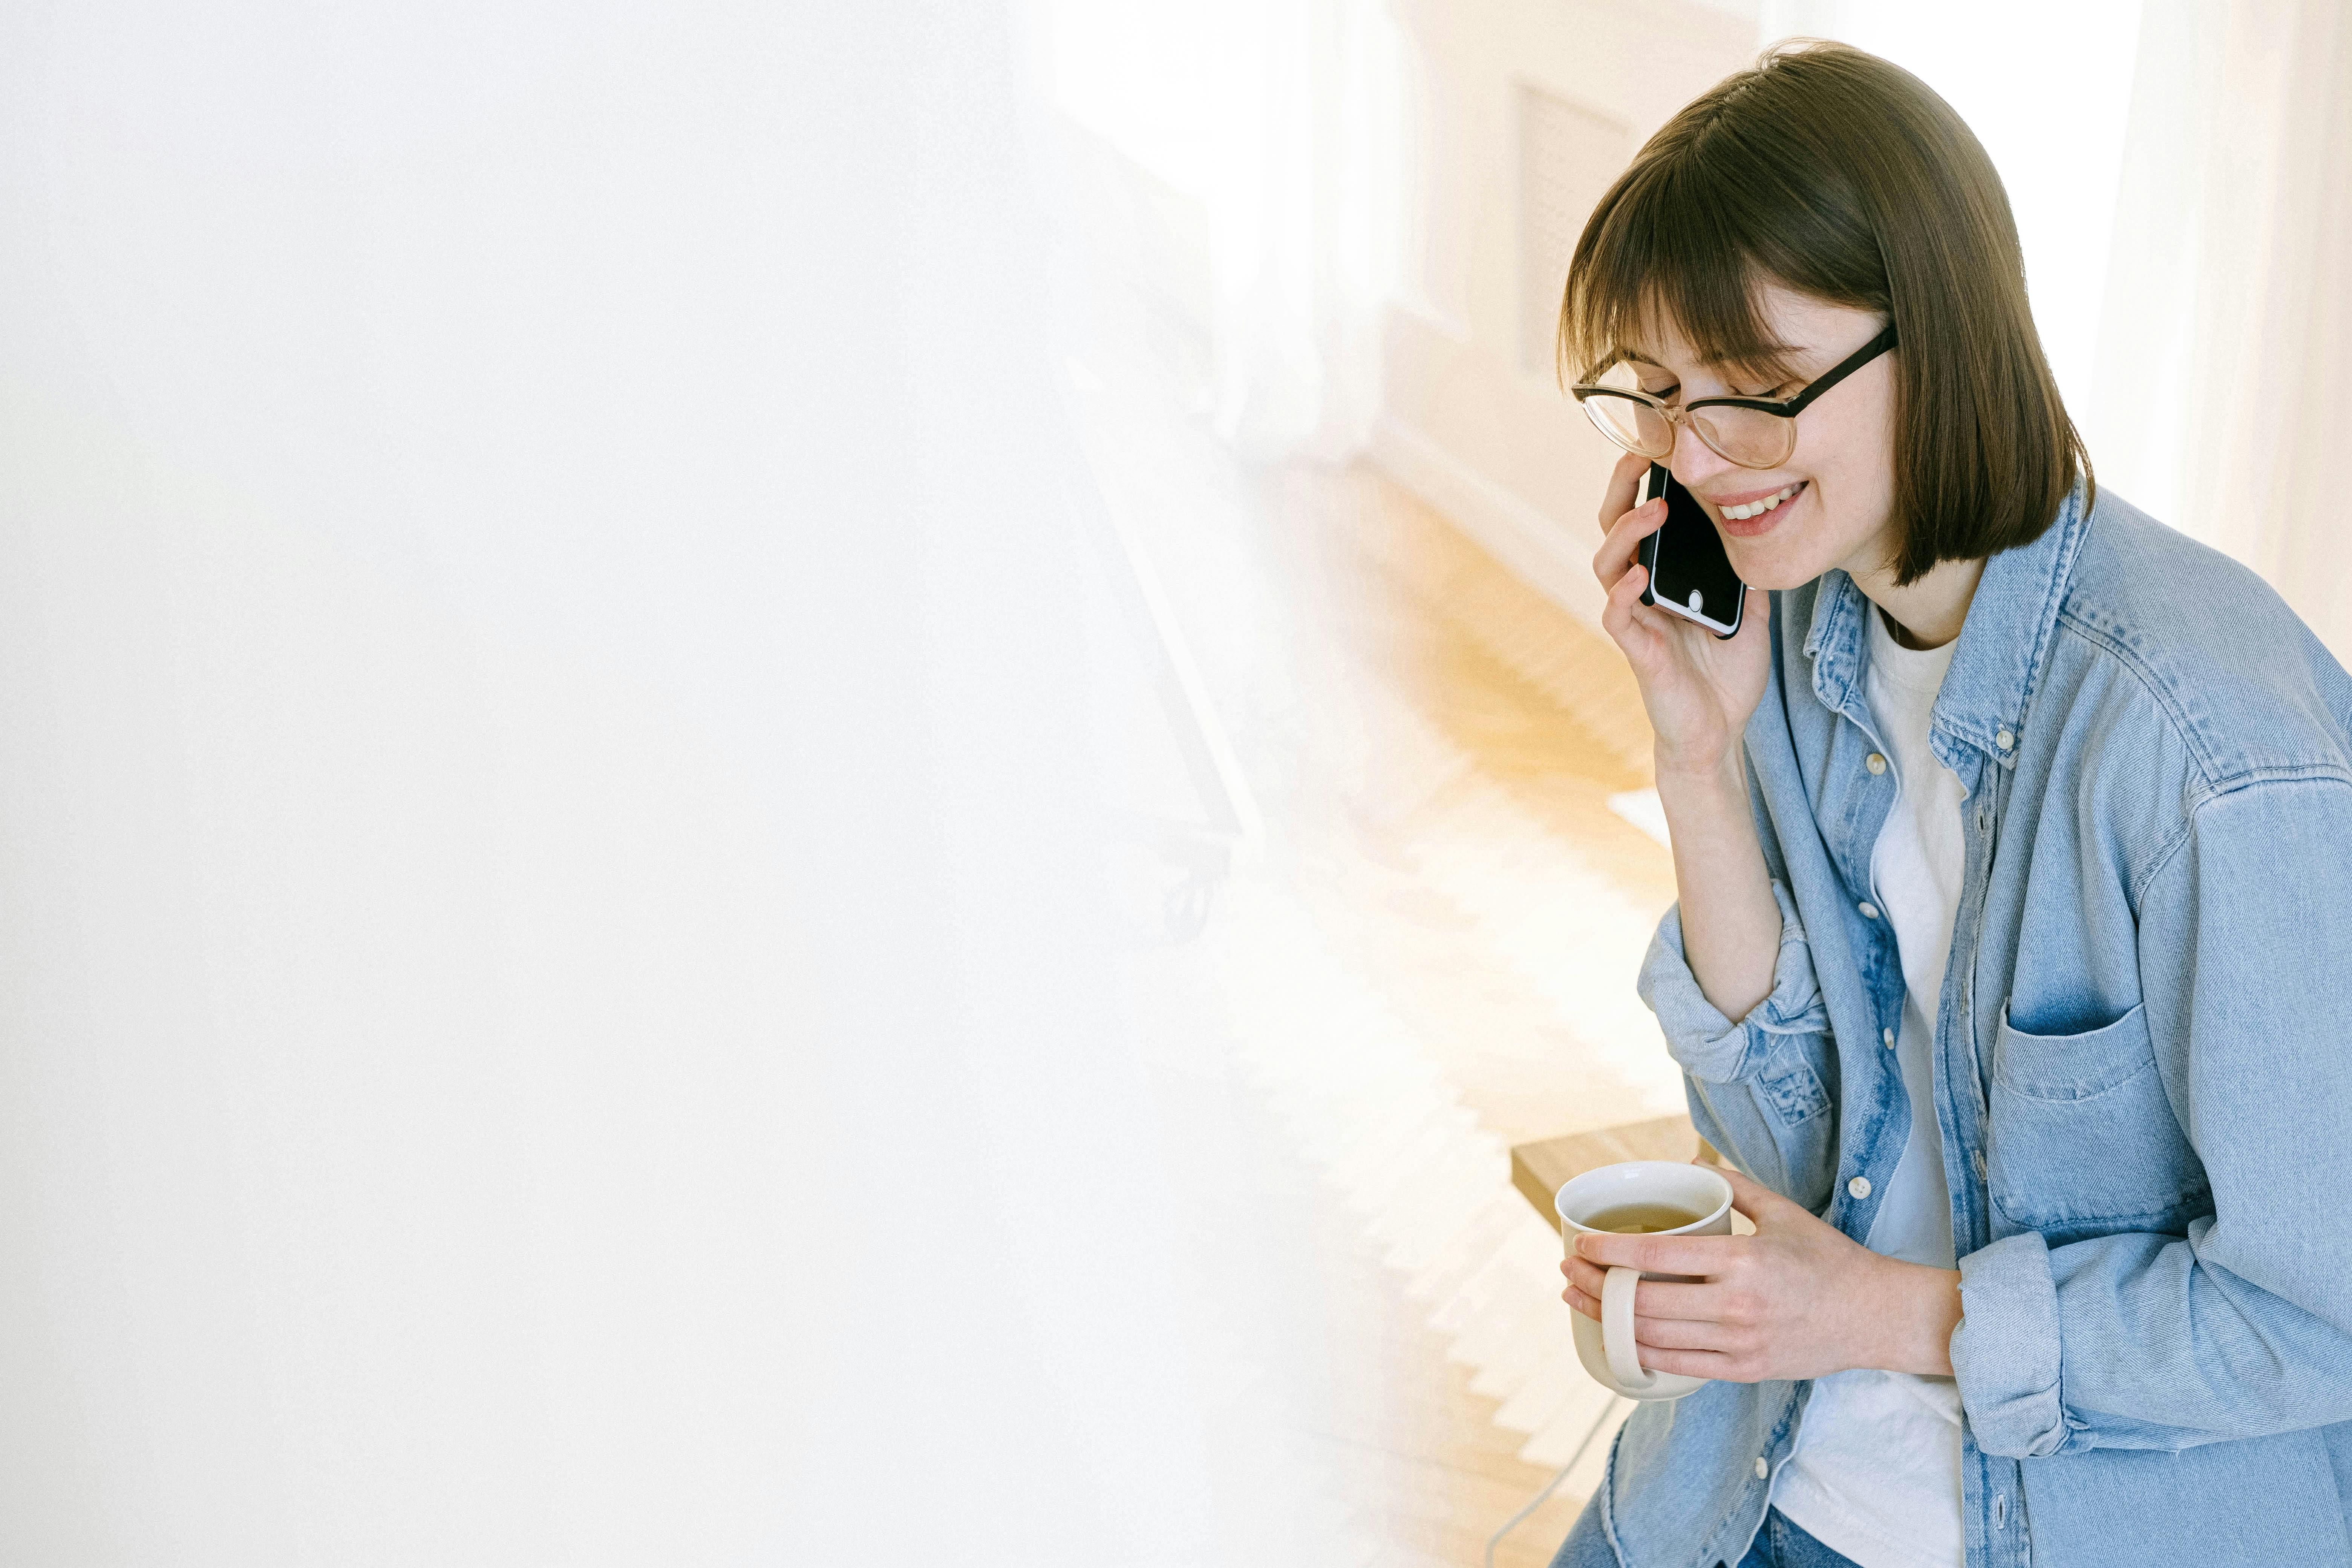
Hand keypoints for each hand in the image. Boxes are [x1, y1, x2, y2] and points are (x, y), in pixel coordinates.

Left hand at [1558, 1162, 1961, 1382]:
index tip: (1581, 1241)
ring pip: (1653, 1337)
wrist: (1874, 1316)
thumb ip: (1735, 1186)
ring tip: (1580, 1298)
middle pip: (1644, 1301)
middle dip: (1595, 1285)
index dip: (1610, 1249)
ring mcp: (1738, 1343)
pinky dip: (1640, 1352)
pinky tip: (1618, 1336)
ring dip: (1607, 1319)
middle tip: (1568, 1268)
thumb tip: (1691, 1165)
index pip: (1657, 1255)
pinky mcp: (1744, 1370)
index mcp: (1742, 1260)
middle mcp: (1736, 1305)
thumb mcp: (1783, 1212)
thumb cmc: (1828, 1259)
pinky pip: (1678, 1366)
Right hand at [1592, 451, 1772, 780]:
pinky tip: (1641, 573)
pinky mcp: (1636, 651)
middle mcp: (1641, 592)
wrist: (1718, 732)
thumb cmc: (1725, 673)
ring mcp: (1635, 619)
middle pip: (1613, 529)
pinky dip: (1625, 592)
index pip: (1642, 519)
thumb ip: (1745, 572)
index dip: (1644, 483)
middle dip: (1621, 490)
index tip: (1661, 445)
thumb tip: (1762, 527)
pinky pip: (1618, 615)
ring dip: (1626, 533)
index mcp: (1664, 577)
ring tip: (1653, 511)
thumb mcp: (1749, 610)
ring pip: (1608, 564)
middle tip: (1639, 456)